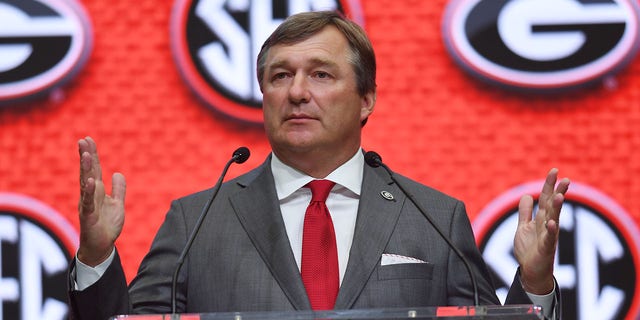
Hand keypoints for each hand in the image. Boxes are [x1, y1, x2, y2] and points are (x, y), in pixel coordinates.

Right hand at [77, 136, 125, 266]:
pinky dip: (89, 192)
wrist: (102, 246)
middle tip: (83, 141)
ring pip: (86, 183)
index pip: (94, 169)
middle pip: (88, 172)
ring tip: (85, 155)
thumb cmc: (107, 225)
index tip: (88, 139)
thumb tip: (118, 173)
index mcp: (98, 191)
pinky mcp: (88, 216)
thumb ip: (118, 189)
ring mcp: (88, 204)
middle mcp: (90, 194)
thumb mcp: (117, 204)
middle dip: (85, 156)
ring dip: (85, 170)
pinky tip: (90, 181)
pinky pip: (88, 202)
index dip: (92, 154)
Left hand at [514, 168, 569, 294]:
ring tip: (560, 196)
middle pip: (553, 206)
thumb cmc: (529, 249)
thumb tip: (528, 195)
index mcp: (542, 218)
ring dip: (557, 208)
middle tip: (566, 179)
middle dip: (559, 192)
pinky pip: (549, 238)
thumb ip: (525, 212)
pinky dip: (551, 230)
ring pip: (554, 219)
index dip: (549, 185)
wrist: (531, 271)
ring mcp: (548, 236)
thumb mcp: (523, 226)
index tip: (555, 171)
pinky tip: (552, 222)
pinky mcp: (546, 248)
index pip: (546, 198)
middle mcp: (547, 225)